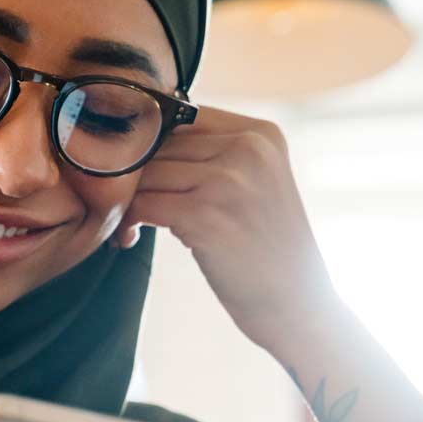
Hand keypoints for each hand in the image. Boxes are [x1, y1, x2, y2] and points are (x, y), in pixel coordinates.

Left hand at [113, 105, 339, 351]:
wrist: (297, 304)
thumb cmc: (264, 248)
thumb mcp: (255, 183)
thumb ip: (213, 154)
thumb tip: (143, 136)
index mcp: (261, 134)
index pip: (180, 117)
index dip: (148, 147)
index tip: (134, 176)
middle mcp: (248, 148)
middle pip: (158, 146)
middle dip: (132, 177)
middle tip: (126, 207)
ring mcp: (228, 180)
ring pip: (144, 175)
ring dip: (125, 201)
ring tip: (128, 225)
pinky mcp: (205, 215)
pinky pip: (141, 205)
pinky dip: (126, 222)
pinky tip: (129, 238)